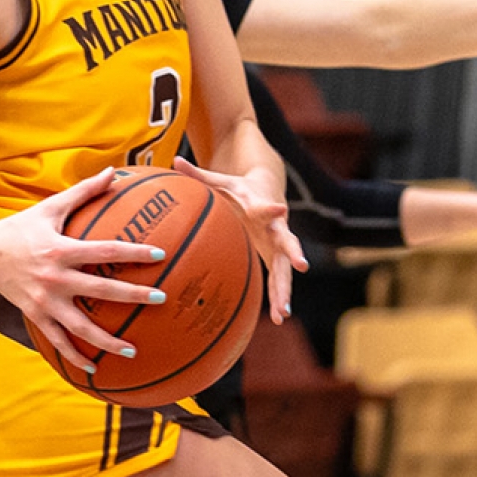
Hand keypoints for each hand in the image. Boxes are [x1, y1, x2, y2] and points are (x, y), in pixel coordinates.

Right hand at [0, 169, 178, 372]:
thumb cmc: (20, 228)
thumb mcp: (50, 207)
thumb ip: (83, 192)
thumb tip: (111, 172)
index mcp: (61, 250)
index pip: (104, 250)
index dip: (133, 252)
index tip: (159, 254)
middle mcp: (55, 278)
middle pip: (100, 290)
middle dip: (133, 295)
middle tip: (160, 298)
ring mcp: (46, 301)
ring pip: (81, 326)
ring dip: (107, 340)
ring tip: (132, 349)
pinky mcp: (36, 316)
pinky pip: (58, 341)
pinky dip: (75, 355)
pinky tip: (95, 368)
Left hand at [172, 156, 306, 323]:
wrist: (268, 191)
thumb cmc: (241, 189)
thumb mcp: (221, 181)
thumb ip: (198, 174)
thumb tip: (174, 159)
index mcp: (261, 206)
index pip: (266, 206)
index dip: (270, 208)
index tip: (279, 209)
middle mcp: (276, 227)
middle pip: (287, 240)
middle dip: (294, 252)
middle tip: (302, 265)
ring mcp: (280, 244)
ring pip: (286, 268)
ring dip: (286, 290)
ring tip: (284, 312)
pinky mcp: (277, 257)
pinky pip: (280, 279)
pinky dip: (280, 297)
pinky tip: (279, 318)